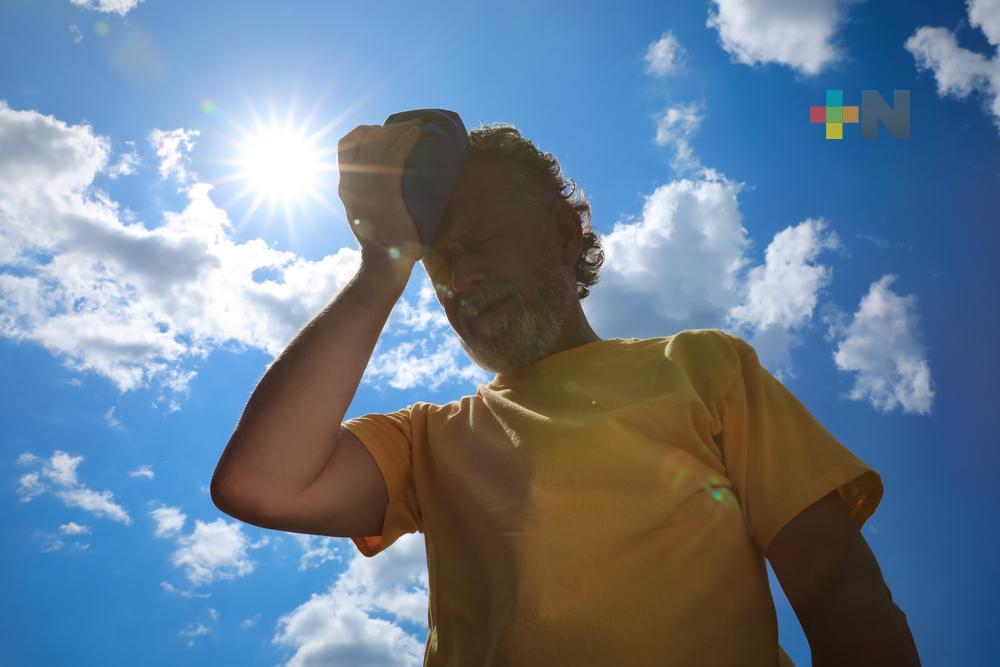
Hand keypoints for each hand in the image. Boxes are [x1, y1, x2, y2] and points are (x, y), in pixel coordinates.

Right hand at [337, 119, 424, 267]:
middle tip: (405, 125)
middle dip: (386, 129)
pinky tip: (418, 134)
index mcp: (345, 187)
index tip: (378, 131)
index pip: (344, 147)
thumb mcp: (364, 216)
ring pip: (381, 144)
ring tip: (416, 125)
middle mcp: (352, 182)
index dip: (361, 134)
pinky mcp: (385, 190)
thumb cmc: (380, 244)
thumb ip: (365, 197)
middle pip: (364, 140)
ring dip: (399, 130)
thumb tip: (378, 186)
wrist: (382, 264)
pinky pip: (396, 156)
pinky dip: (407, 140)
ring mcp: (367, 185)